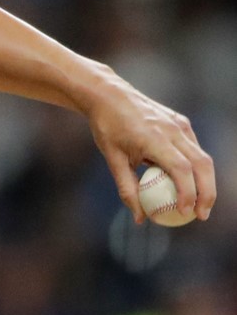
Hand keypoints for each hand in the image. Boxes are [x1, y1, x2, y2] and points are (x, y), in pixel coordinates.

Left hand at [87, 78, 214, 223]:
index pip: (181, 169)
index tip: (186, 213)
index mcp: (154, 138)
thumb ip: (127, 188)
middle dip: (207, 192)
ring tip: (199, 205)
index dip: (188, 193)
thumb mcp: (112, 159)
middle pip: (202, 164)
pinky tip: (189, 183)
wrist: (110, 95)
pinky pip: (194, 148)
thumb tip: (140, 218)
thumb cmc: (108, 128)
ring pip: (202, 157)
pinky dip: (195, 168)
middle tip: (201, 215)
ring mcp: (180, 124)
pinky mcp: (182, 122)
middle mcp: (173, 130)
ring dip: (205, 182)